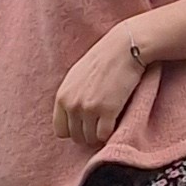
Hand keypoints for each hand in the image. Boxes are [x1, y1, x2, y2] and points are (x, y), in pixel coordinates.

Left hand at [53, 26, 148, 147]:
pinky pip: (104, 134)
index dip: (74, 130)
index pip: (60, 130)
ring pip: (89, 138)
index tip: (85, 126)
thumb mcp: (76, 76)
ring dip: (99, 135)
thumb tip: (71, 117)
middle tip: (99, 126)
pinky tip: (116, 123)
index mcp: (62, 97)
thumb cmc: (103, 59)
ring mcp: (89, 109)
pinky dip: (110, 133)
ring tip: (108, 124)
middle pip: (75, 136)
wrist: (125, 47)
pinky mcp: (107, 110)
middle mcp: (72, 104)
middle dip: (87, 134)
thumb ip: (70, 96)